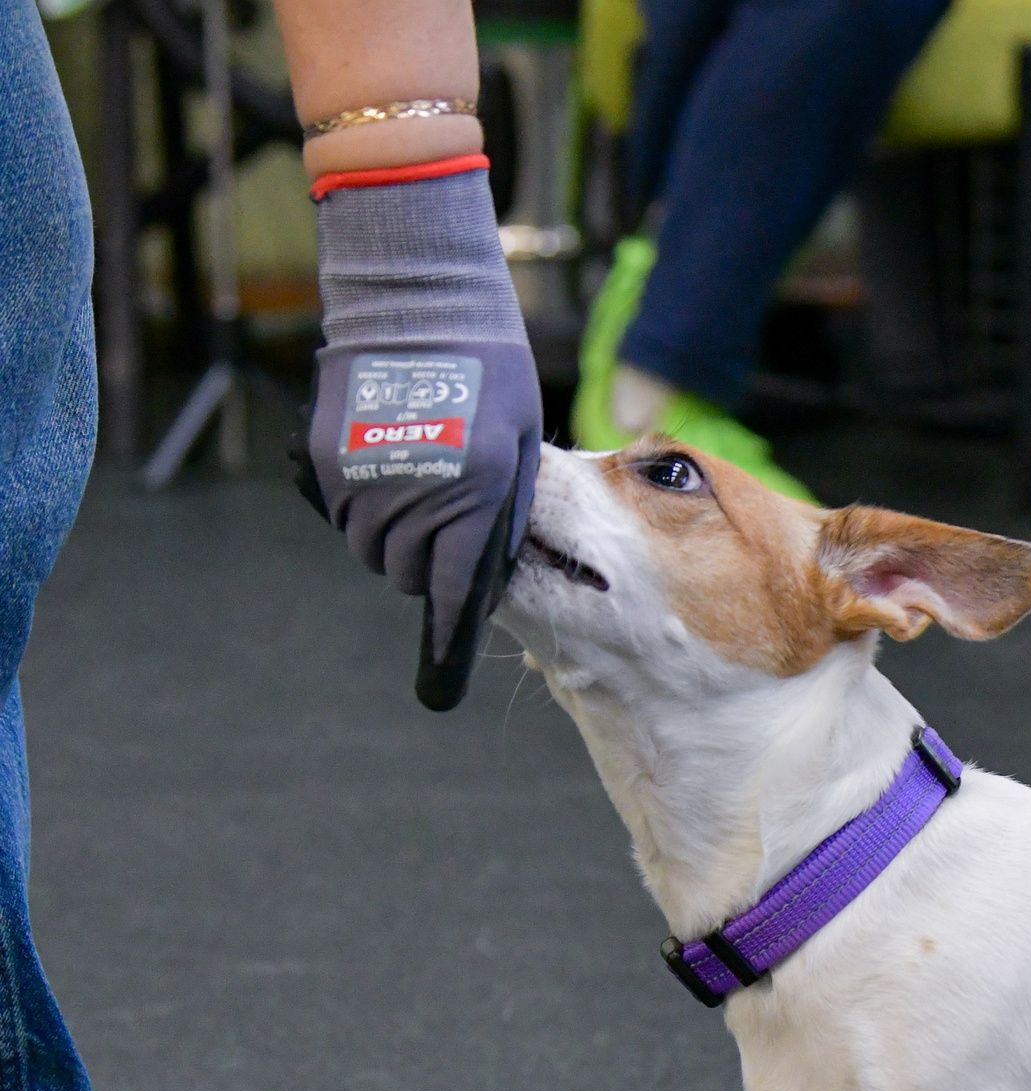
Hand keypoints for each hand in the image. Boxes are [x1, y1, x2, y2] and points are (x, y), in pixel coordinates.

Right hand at [305, 161, 540, 709]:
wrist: (419, 300)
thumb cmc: (490, 371)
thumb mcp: (522, 444)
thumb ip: (507, 512)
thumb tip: (488, 569)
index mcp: (473, 495)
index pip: (455, 588)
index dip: (453, 624)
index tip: (448, 667)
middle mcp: (415, 493)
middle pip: (406, 574)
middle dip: (428, 567)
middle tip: (446, 533)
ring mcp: (363, 476)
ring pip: (373, 548)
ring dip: (395, 538)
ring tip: (421, 491)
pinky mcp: (326, 456)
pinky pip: (346, 511)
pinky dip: (366, 505)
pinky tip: (391, 466)